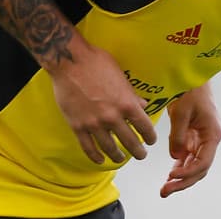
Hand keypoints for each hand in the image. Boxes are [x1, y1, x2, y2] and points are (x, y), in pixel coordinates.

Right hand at [49, 38, 156, 163]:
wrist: (70, 61)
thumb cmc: (96, 62)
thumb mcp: (120, 75)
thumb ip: (131, 94)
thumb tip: (142, 105)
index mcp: (126, 103)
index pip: (145, 127)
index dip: (150, 137)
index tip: (151, 141)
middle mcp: (112, 117)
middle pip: (130, 142)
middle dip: (138, 151)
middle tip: (141, 155)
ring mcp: (94, 123)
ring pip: (110, 148)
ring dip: (118, 156)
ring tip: (121, 158)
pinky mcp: (77, 126)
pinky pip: (88, 147)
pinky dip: (95, 156)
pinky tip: (100, 160)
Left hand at [160, 82, 220, 197]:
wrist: (190, 76)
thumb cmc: (190, 89)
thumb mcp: (181, 112)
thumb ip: (178, 135)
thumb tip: (175, 156)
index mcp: (212, 133)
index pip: (203, 162)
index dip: (188, 172)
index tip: (173, 176)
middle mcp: (209, 139)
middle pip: (200, 168)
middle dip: (183, 182)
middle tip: (166, 190)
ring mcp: (202, 139)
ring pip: (194, 165)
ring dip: (181, 177)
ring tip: (166, 188)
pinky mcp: (193, 136)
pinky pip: (188, 157)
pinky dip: (179, 166)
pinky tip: (170, 174)